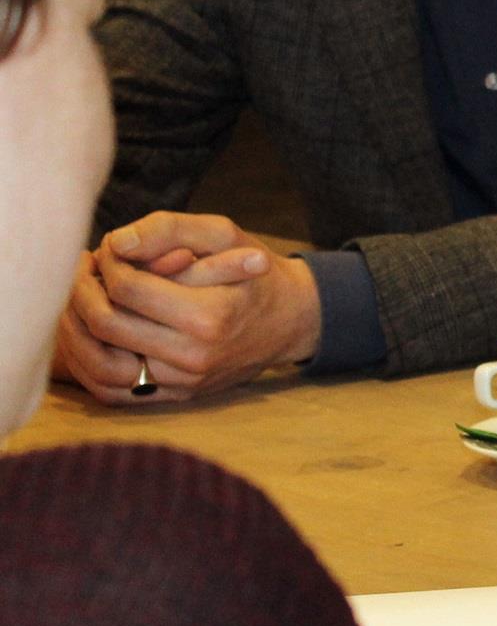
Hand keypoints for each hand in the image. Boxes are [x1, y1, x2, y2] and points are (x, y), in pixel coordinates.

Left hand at [53, 214, 309, 402]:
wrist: (291, 320)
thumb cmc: (254, 272)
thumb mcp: (224, 235)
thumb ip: (170, 229)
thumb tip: (117, 242)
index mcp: (210, 315)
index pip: (127, 288)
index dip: (107, 262)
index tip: (108, 249)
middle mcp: (195, 356)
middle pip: (107, 325)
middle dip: (82, 291)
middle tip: (84, 270)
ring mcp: (184, 381)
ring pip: (99, 365)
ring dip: (75, 330)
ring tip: (78, 300)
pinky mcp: (176, 396)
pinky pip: (112, 391)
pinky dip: (87, 364)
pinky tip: (89, 334)